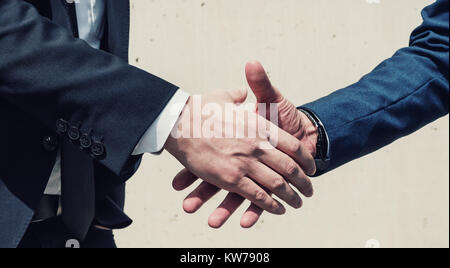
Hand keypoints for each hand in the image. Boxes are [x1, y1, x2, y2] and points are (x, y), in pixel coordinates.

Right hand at [172, 61, 318, 227]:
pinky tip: (278, 210)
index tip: (311, 167)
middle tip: (309, 190)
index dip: (305, 159)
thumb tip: (243, 91)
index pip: (293, 145)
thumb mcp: (225, 94)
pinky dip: (270, 205)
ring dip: (291, 197)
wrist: (180, 122)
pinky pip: (257, 196)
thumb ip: (240, 93)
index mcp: (260, 126)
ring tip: (298, 203)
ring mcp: (245, 163)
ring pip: (277, 185)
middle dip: (303, 182)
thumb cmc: (201, 107)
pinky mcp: (231, 178)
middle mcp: (257, 145)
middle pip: (290, 168)